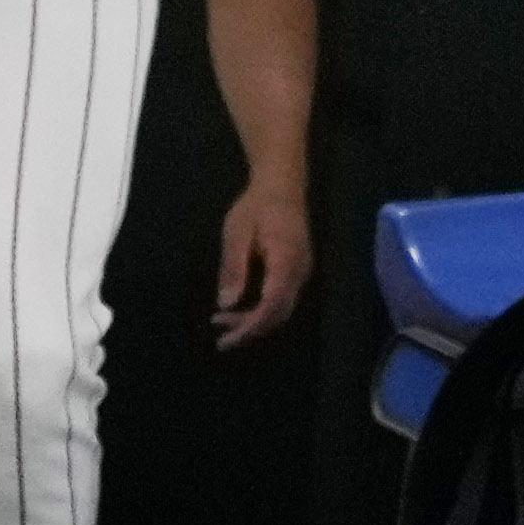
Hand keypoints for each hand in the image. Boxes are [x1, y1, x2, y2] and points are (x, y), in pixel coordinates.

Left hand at [213, 173, 312, 346]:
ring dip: (254, 321)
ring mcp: (302, 272)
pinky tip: (241, 309)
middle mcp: (300, 271)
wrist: (282, 185)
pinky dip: (262, 310)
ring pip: (281, 309)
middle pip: (278, 314)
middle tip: (221, 338)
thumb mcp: (236, 233)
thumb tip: (226, 304)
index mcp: (285, 260)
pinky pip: (282, 299)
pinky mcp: (298, 272)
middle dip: (250, 330)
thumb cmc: (256, 206)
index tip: (226, 339)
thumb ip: (233, 268)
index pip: (271, 305)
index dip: (250, 326)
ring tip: (224, 323)